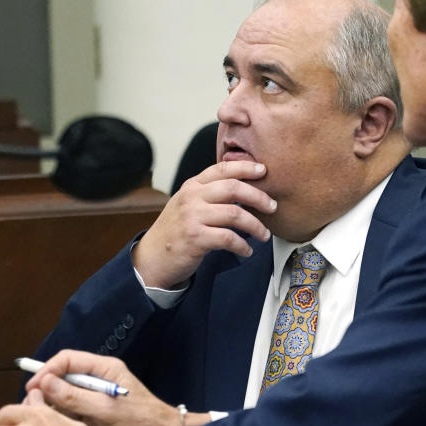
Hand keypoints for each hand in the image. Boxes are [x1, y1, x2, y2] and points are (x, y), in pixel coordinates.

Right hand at [24, 350, 207, 425]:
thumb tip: (45, 384)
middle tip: (32, 405)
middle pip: (64, 376)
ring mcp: (96, 396)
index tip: (32, 387)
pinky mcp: (94, 413)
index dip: (47, 370)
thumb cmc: (140, 421)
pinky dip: (63, 418)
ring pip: (65, 395)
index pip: (68, 360)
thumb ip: (75, 397)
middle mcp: (98, 378)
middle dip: (47, 389)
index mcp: (104, 368)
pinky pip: (72, 411)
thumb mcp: (105, 410)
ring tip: (40, 419)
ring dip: (53, 405)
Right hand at [133, 160, 274, 288]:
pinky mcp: (196, 238)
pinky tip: (247, 250)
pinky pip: (229, 239)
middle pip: (233, 188)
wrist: (152, 257)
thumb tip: (243, 188)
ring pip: (235, 214)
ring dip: (256, 225)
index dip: (245, 167)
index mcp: (192, 186)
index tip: (263, 171)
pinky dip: (243, 246)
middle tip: (272, 206)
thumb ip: (209, 194)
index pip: (222, 169)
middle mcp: (192, 197)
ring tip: (264, 234)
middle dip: (258, 196)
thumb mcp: (187, 204)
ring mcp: (192, 217)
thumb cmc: (175, 231)